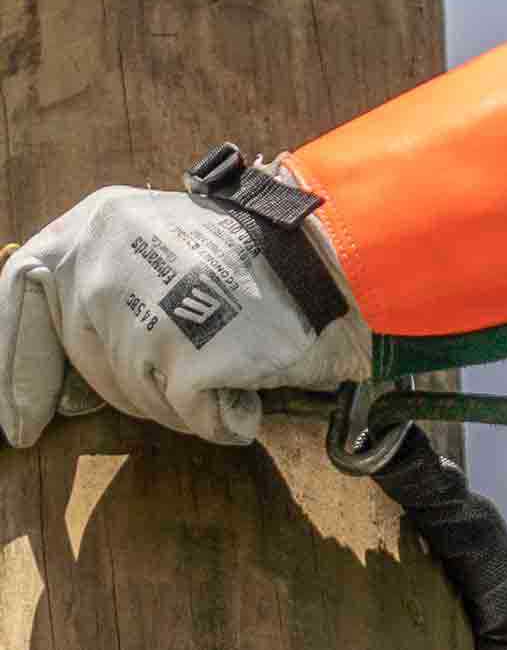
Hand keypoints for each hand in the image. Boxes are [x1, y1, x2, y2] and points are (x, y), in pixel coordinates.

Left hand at [0, 182, 370, 448]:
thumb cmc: (258, 265)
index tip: (17, 425)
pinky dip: (224, 414)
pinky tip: (248, 383)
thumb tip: (66, 389)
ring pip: (139, 397)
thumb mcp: (157, 248)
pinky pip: (191, 414)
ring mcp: (141, 308)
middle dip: (134, 387)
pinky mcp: (188, 352)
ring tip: (229, 363)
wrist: (332, 257)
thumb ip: (108, 294)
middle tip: (186, 371)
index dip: (16, 370)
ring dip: (184, 401)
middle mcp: (104, 260)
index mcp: (95, 224)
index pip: (22, 296)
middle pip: (88, 361)